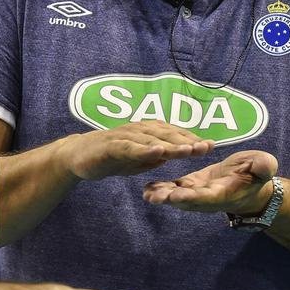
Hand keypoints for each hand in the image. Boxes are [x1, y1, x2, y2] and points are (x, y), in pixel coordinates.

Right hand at [59, 121, 213, 180]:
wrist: (77, 156)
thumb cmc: (110, 156)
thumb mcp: (137, 159)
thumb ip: (154, 156)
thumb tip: (172, 154)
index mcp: (146, 132)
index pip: (173, 134)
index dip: (192, 139)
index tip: (211, 145)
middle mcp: (138, 130)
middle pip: (167, 134)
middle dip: (187, 140)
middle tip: (206, 147)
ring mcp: (124, 136)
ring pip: (152, 139)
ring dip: (172, 144)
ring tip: (189, 150)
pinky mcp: (111, 146)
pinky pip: (130, 147)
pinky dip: (144, 149)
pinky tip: (158, 152)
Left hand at [143, 150, 278, 214]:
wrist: (250, 182)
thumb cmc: (258, 172)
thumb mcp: (264, 165)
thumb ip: (264, 166)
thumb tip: (266, 165)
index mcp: (224, 193)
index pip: (208, 196)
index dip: (193, 196)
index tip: (179, 195)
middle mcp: (208, 197)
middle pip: (188, 200)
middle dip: (171, 198)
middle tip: (155, 197)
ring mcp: (198, 193)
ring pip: (178, 196)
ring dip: (163, 196)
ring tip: (147, 194)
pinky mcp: (191, 185)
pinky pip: (175, 189)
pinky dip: (161, 188)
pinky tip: (147, 188)